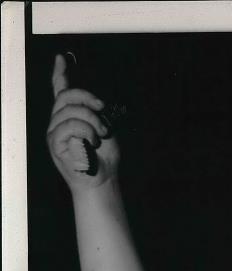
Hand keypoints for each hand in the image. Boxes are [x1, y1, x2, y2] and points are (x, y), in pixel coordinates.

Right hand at [47, 53, 119, 190]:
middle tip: (102, 112)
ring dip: (92, 121)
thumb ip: (96, 113)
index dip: (60, 74)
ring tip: (101, 135)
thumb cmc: (104, 156)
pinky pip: (70, 126)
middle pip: (67, 95)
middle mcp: (58, 121)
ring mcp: (54, 131)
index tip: (61, 58)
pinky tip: (93, 141)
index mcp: (70, 115)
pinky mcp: (55, 143)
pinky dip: (86, 131)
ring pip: (70, 111)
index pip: (61, 91)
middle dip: (88, 99)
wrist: (103, 177)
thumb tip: (96, 101)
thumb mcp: (105, 127)